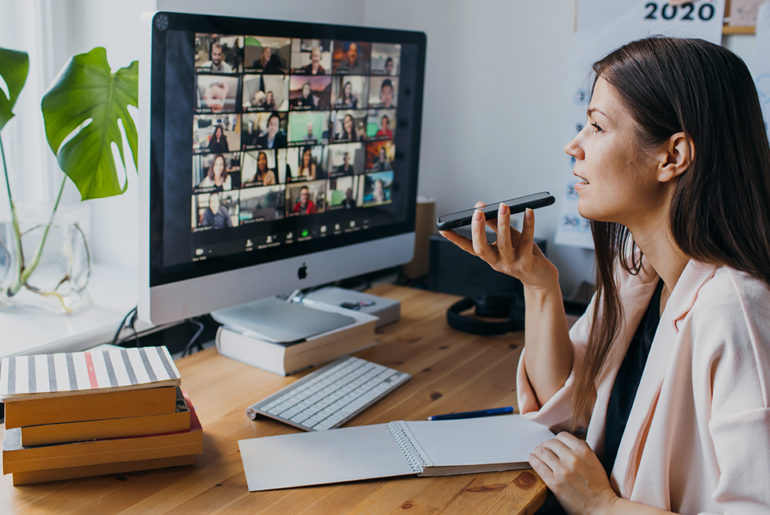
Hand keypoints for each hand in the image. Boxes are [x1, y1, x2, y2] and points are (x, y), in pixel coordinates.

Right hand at [439, 202, 557, 291]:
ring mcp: (511, 264)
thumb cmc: (524, 256)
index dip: (455, 239)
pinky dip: (528, 225)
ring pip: (503, 244)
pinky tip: (529, 212)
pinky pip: (526, 242)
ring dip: (502, 223)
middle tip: (477, 213)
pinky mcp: (527, 263)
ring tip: (503, 206)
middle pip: (482, 249)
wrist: (541, 278)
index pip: (468, 248)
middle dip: (478, 231)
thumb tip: (483, 207)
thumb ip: (496, 224)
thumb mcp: (508, 239)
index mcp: (489, 257)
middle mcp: (497, 262)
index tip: (443, 228)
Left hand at [529, 432, 617, 514]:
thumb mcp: (594, 460)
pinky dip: (533, 460)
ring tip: (536, 453)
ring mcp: (562, 470)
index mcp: (583, 451)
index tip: (554, 444)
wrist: (601, 507)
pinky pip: (538, 465)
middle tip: (543, 448)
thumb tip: (565, 442)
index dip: (556, 440)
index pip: (562, 436)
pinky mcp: (554, 482)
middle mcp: (572, 458)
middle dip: (545, 445)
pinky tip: (532, 459)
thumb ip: (581, 449)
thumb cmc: (598, 485)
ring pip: (542, 452)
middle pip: (550, 443)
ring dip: (537, 451)